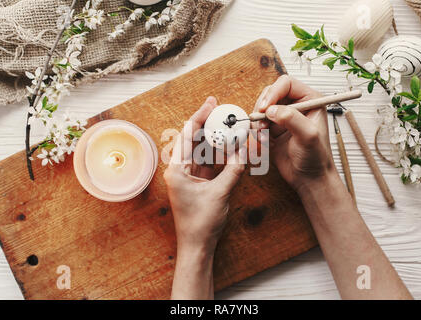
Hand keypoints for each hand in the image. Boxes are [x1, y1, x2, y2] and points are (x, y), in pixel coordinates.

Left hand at [164, 96, 245, 251]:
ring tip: (226, 124)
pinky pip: (207, 162)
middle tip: (219, 108)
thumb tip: (244, 151)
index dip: (200, 117)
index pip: (188, 135)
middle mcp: (179, 170)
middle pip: (193, 139)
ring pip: (201, 149)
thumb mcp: (220, 193)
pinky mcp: (197, 182)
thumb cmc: (200, 223)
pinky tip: (228, 144)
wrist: (197, 245)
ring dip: (214, 138)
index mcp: (177, 170)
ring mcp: (188, 176)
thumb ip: (233, 170)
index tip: (211, 103)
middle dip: (207, 123)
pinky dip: (218, 153)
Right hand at [252, 75, 334, 192]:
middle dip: (262, 106)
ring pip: (262, 108)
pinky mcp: (274, 129)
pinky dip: (256, 130)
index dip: (273, 92)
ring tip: (262, 134)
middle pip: (271, 93)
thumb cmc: (316, 158)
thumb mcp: (308, 136)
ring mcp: (284, 117)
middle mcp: (296, 106)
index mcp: (311, 100)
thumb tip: (272, 109)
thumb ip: (292, 119)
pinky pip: (258, 122)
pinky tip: (263, 141)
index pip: (287, 84)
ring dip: (258, 119)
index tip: (265, 108)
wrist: (309, 179)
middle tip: (260, 121)